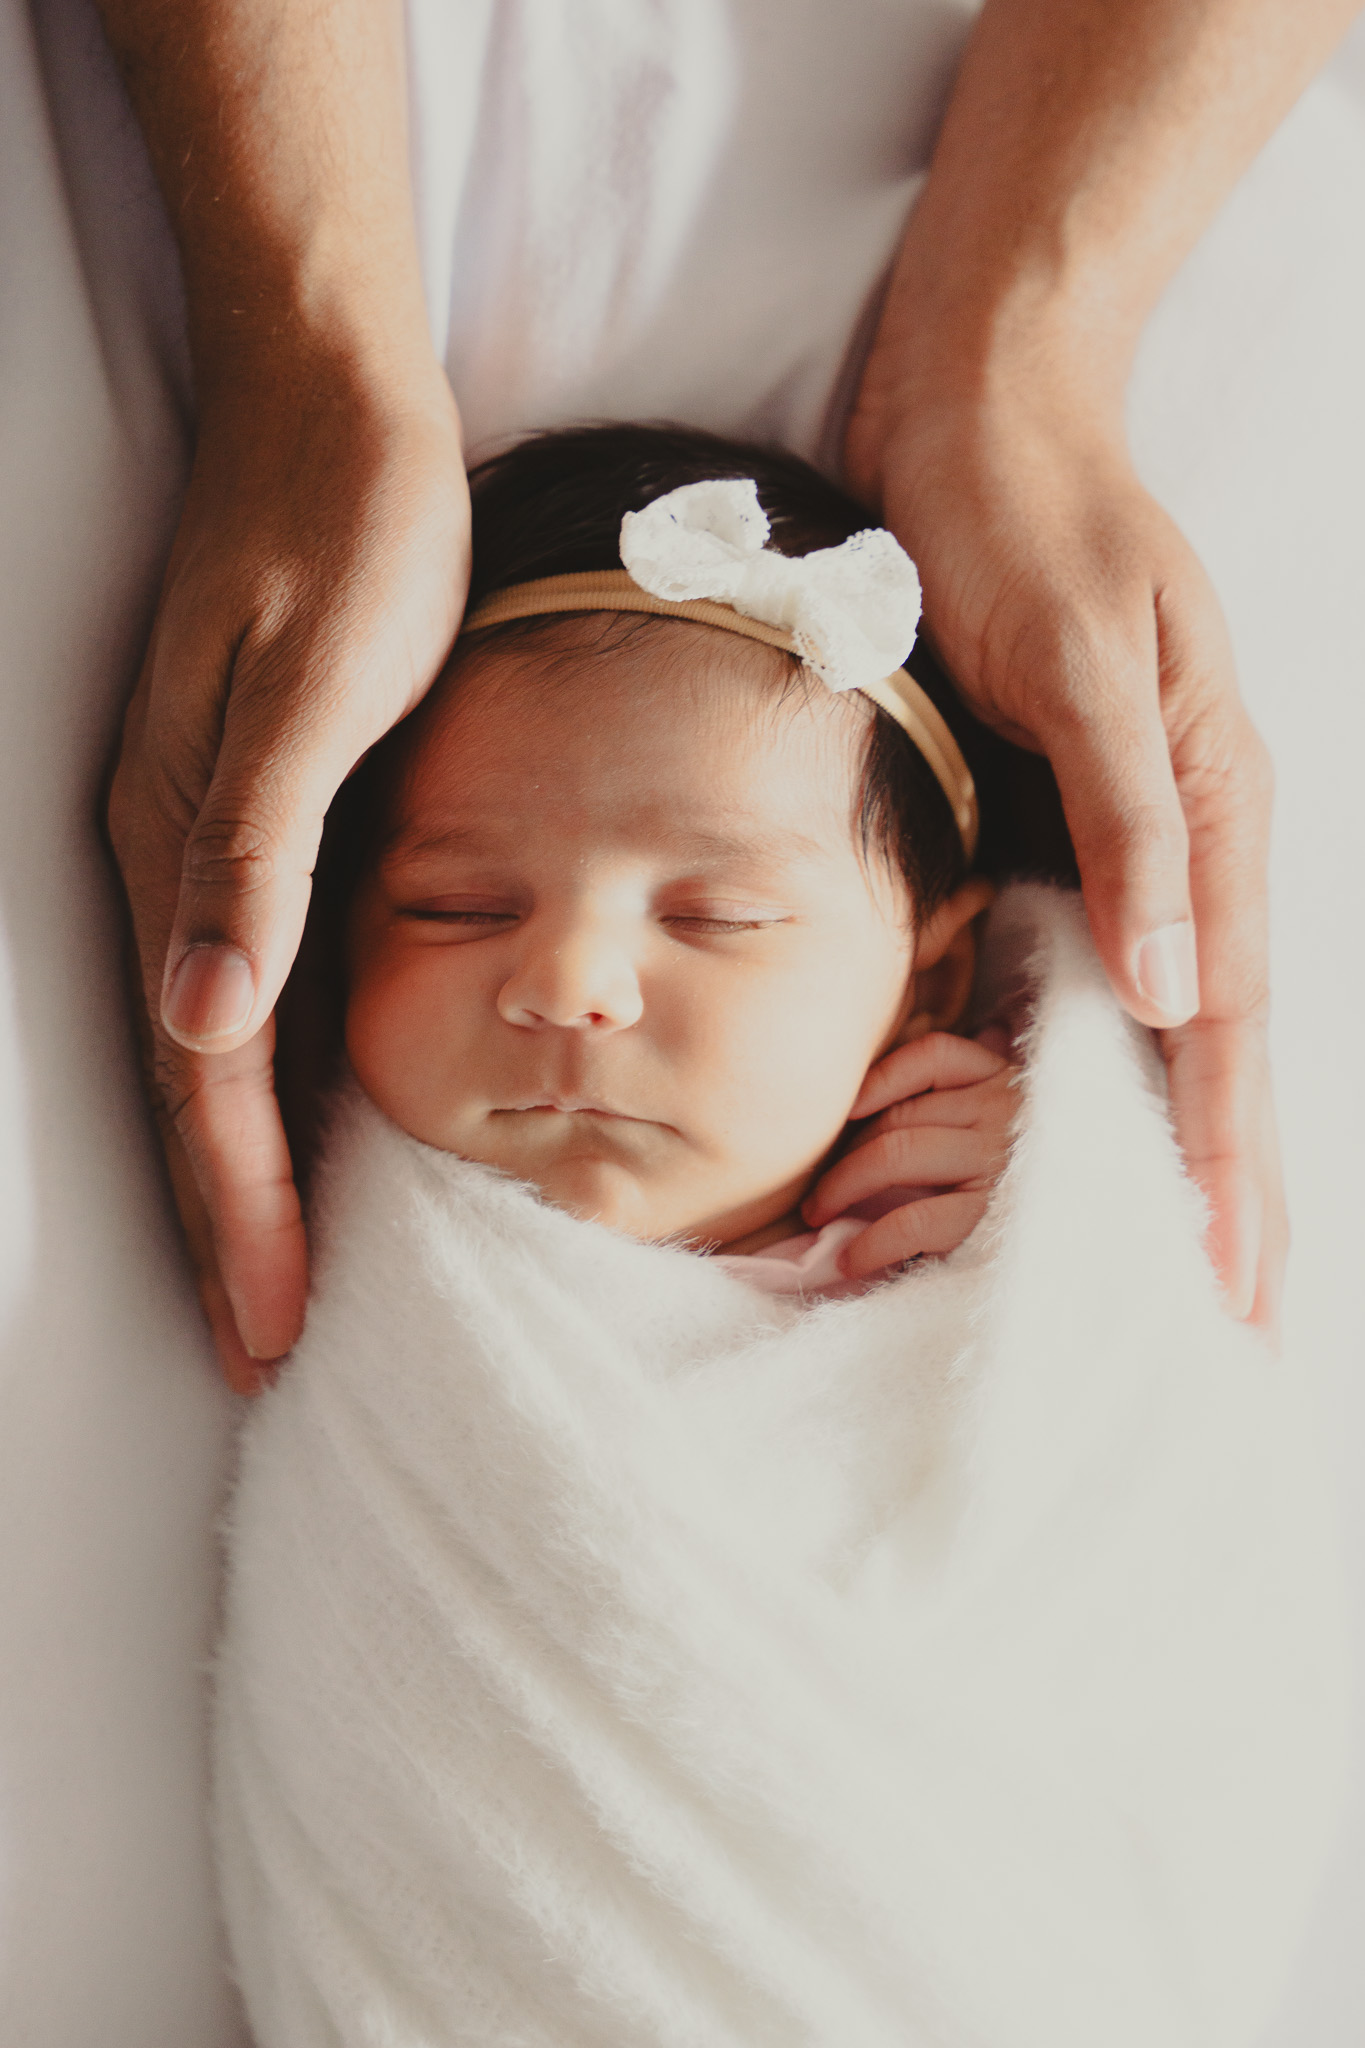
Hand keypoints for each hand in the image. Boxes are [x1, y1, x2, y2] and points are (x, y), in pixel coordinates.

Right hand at [107, 353, 469, 1390]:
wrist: (332, 403)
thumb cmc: (353, 533)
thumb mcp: (317, 687)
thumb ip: (257, 852)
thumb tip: (202, 1021)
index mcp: (188, 845)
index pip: (206, 1076)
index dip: (238, 1212)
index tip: (270, 1330)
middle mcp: (179, 858)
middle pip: (196, 1084)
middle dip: (229, 1225)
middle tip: (262, 1349)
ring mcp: (208, 836)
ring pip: (214, 1044)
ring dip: (241, 1168)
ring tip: (271, 1274)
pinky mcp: (253, 808)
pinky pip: (248, 978)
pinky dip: (268, 1072)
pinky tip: (297, 1112)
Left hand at [845, 365, 1281, 1326]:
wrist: (975, 406)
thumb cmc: (1024, 516)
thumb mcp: (1085, 661)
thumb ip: (1133, 824)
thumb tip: (1176, 991)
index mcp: (1211, 811)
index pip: (1229, 1027)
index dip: (1233, 1164)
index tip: (1242, 1287)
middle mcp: (1181, 841)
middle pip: (1215, 1048)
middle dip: (1228, 1188)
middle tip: (1237, 1324)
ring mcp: (1122, 833)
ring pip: (1160, 1021)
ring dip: (1171, 1142)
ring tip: (1178, 1254)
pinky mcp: (1055, 815)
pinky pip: (1087, 963)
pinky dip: (1095, 1057)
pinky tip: (1081, 1114)